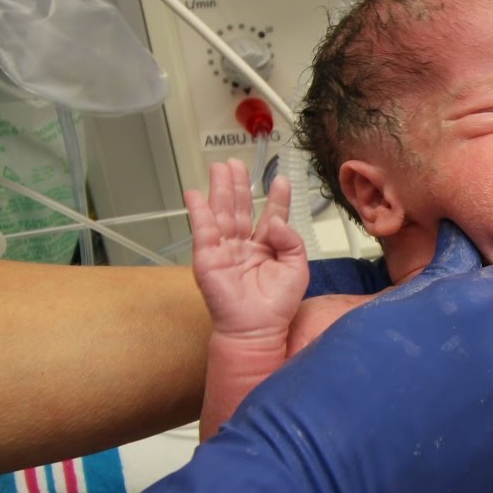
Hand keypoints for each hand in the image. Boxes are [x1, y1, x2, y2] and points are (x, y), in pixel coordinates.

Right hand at [184, 158, 307, 336]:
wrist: (257, 329)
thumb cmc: (277, 304)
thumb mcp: (297, 268)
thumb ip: (292, 241)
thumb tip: (276, 220)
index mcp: (268, 247)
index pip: (272, 215)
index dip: (276, 198)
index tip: (280, 180)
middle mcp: (245, 245)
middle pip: (241, 208)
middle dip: (239, 184)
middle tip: (237, 162)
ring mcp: (225, 250)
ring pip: (223, 213)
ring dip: (220, 189)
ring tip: (220, 167)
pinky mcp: (208, 258)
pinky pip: (203, 230)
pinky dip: (199, 211)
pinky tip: (195, 194)